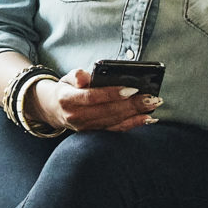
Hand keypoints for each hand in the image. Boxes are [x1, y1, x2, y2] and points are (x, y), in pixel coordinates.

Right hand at [33, 66, 160, 132]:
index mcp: (68, 99)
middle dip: (132, 105)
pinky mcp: (94, 132)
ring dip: (136, 114)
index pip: (92, 97)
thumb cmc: (67, 89)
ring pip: (114, 121)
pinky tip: (147, 118)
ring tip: (153, 105)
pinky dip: (133, 124)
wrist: (54, 109)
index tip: (131, 89)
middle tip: (151, 97)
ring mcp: (86, 127)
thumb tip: (85, 76)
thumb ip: (77, 75)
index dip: (112, 94)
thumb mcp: (67, 77)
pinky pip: (116, 130)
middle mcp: (76, 116)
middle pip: (108, 111)